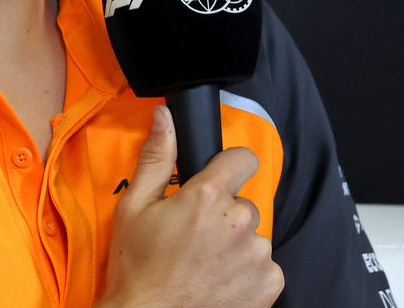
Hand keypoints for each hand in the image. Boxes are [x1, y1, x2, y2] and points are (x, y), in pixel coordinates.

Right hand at [99, 105, 283, 307]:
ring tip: (203, 263)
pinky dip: (246, 272)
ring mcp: (257, 255)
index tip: (220, 178)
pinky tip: (218, 280)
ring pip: (252, 236)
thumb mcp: (134, 207)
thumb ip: (156, 157)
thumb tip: (165, 119)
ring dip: (234, 245)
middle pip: (242, 203)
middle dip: (222, 215)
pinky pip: (264, 265)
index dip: (230, 165)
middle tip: (193, 236)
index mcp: (206, 197)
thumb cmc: (138, 269)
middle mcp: (238, 222)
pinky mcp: (269, 284)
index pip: (243, 158)